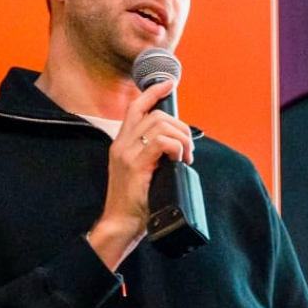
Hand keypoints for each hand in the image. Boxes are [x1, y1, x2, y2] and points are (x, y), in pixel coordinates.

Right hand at [86, 79, 194, 270]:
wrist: (120, 224)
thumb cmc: (135, 203)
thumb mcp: (143, 172)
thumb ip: (152, 155)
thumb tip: (176, 144)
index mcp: (122, 143)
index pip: (135, 107)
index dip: (153, 92)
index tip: (169, 84)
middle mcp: (121, 144)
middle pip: (155, 114)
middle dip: (179, 127)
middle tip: (188, 150)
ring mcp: (126, 153)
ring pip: (160, 125)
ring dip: (181, 138)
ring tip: (185, 157)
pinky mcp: (134, 164)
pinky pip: (161, 142)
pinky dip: (176, 147)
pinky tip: (179, 161)